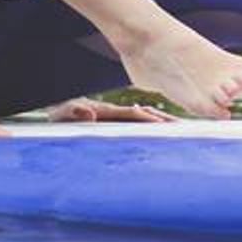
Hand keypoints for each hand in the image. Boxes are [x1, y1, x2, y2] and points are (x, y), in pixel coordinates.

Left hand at [46, 96, 176, 123]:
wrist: (57, 109)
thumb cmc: (58, 112)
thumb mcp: (60, 112)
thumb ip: (73, 111)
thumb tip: (90, 114)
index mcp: (106, 112)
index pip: (133, 115)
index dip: (150, 119)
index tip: (166, 125)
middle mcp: (115, 113)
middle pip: (145, 115)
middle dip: (164, 121)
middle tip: (185, 128)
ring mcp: (116, 118)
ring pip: (143, 119)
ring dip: (161, 123)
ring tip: (181, 130)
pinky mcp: (113, 123)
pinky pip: (136, 125)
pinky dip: (151, 126)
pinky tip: (162, 132)